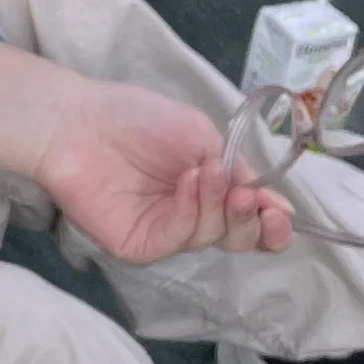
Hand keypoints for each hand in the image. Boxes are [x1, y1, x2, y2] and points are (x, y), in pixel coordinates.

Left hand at [0, 45, 295, 265]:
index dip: (273, 226)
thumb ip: (240, 173)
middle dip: (250, 220)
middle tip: (246, 194)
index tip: (281, 214)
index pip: (253, 223)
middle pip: (240, 239)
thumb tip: (282, 207)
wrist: (81, 120)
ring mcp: (166, 233)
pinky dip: (189, 213)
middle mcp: (194, 217)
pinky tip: (187, 184)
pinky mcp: (140, 244)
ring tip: (204, 172)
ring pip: (212, 237)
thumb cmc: (138, 119)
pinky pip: (177, 238)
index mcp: (213, 191)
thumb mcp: (203, 138)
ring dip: (217, 205)